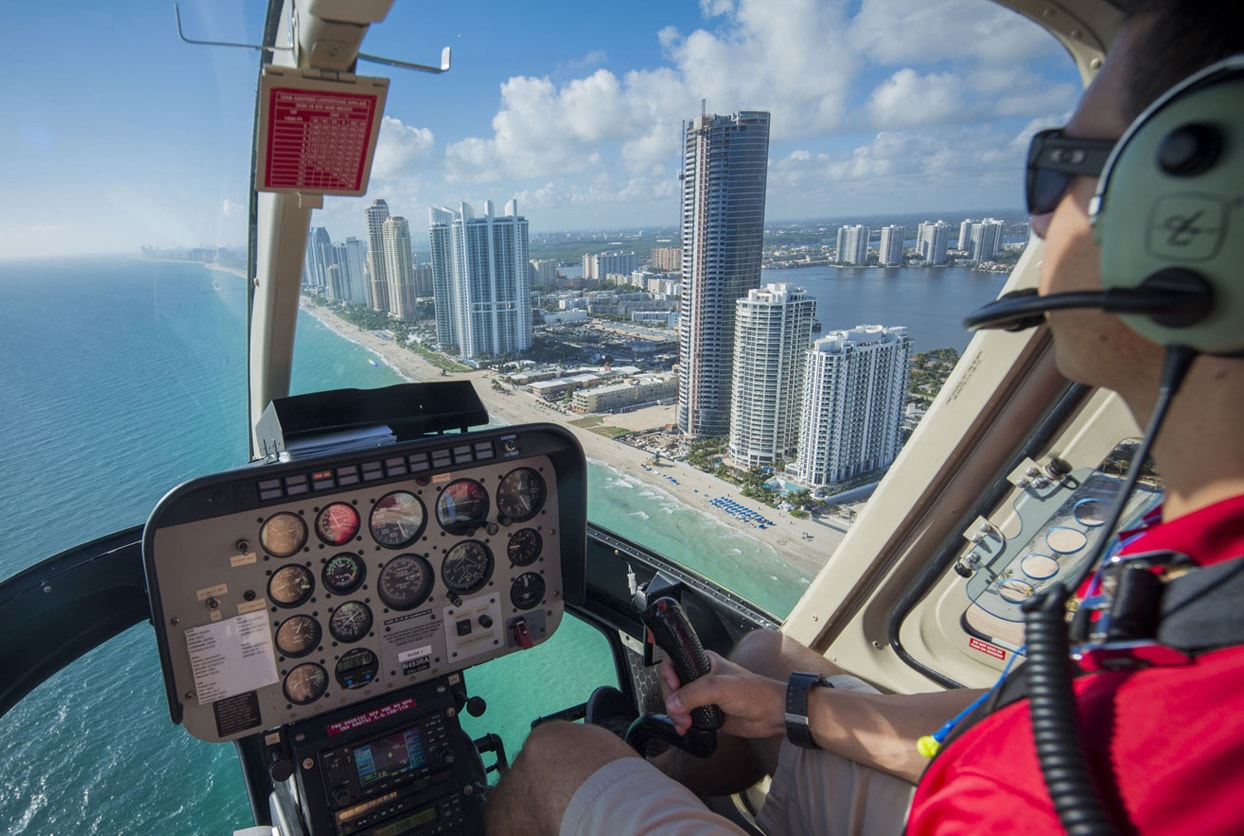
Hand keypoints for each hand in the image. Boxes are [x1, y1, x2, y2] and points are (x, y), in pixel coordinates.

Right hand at [661, 652, 785, 739]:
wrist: (772, 714)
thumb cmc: (755, 692)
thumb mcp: (721, 687)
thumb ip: (694, 694)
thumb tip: (673, 703)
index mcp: (704, 662)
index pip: (674, 663)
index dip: (668, 676)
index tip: (672, 688)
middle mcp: (702, 677)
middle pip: (673, 686)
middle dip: (672, 701)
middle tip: (680, 712)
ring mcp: (704, 696)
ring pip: (677, 703)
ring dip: (676, 715)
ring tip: (685, 723)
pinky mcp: (707, 713)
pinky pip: (687, 717)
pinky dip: (682, 723)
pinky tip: (684, 728)